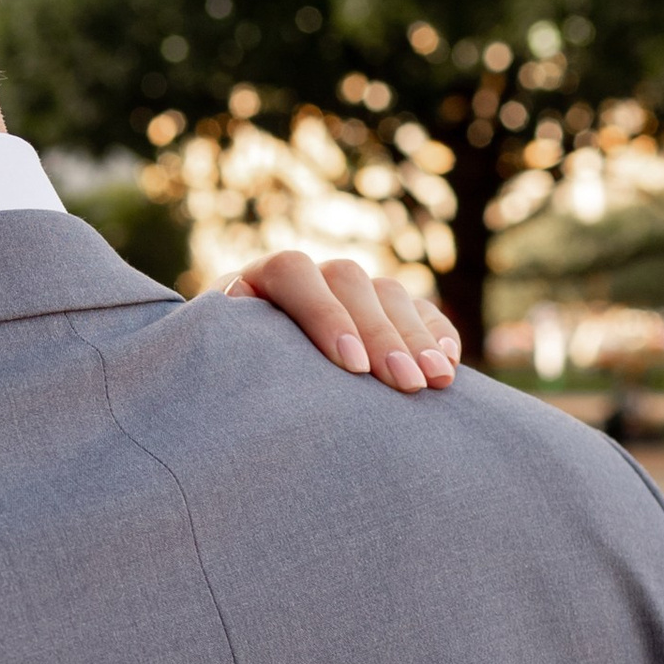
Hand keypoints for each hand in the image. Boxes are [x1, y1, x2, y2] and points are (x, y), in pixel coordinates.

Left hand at [229, 252, 459, 391]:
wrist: (248, 391)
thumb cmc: (229, 388)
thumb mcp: (215, 372)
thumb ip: (230, 356)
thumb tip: (248, 358)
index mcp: (255, 283)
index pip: (292, 273)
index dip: (323, 313)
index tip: (351, 365)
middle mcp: (307, 278)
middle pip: (349, 283)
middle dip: (381, 335)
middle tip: (404, 385)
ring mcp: (348, 292)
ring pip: (389, 293)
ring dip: (415, 338)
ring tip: (434, 381)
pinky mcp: (383, 311)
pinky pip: (419, 310)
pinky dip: (436, 333)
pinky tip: (447, 363)